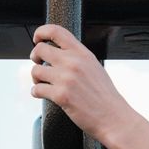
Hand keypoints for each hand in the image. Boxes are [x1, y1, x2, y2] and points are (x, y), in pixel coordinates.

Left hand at [30, 24, 148, 148]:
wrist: (114, 117)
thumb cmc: (105, 96)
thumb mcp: (94, 67)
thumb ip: (78, 58)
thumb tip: (57, 53)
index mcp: (83, 53)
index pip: (56, 31)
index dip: (41, 32)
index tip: (37, 39)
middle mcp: (73, 62)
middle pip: (40, 49)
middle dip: (35, 57)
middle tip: (38, 64)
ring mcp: (66, 78)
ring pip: (35, 70)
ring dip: (36, 78)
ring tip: (43, 83)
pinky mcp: (60, 95)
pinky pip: (36, 89)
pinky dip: (36, 92)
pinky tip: (42, 94)